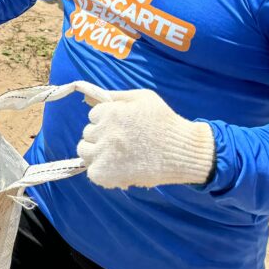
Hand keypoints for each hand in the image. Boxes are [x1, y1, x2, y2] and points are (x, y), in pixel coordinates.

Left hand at [44, 83, 215, 188]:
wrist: (184, 152)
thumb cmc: (165, 122)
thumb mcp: (142, 98)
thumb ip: (115, 96)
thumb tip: (87, 98)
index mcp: (110, 112)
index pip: (94, 115)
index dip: (107, 122)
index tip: (123, 128)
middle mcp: (103, 131)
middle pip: (88, 133)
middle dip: (102, 137)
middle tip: (124, 144)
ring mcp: (103, 153)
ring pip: (84, 150)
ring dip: (97, 153)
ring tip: (118, 157)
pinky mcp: (106, 173)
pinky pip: (92, 172)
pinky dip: (103, 172)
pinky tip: (119, 170)